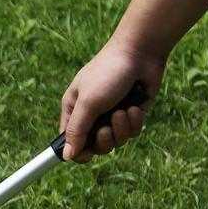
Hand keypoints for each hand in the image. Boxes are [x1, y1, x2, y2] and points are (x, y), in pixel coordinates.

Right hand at [59, 39, 165, 161]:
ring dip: (121, 129)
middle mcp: (91, 116)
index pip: (70, 142)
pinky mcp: (131, 115)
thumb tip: (66, 156)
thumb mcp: (87, 103)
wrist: (141, 52)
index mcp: (73, 111)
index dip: (77, 152)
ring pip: (115, 141)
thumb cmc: (108, 73)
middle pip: (94, 147)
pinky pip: (131, 132)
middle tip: (106, 128)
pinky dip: (134, 121)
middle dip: (103, 140)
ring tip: (123, 110)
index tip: (87, 154)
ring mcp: (112, 116)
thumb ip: (76, 131)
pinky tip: (135, 106)